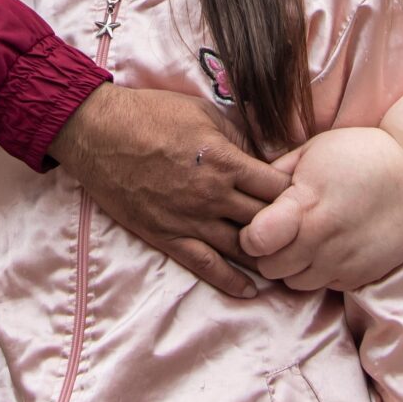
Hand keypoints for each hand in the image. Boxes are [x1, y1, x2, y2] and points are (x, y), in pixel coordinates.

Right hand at [49, 84, 289, 297]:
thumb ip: (237, 137)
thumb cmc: (151, 114)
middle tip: (300, 233)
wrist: (99, 132)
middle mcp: (213, 196)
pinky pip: (205, 265)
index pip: (279, 189)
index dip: (296, 194)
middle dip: (287, 227)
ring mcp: (190, 220)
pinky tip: (250, 289)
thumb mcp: (203, 113)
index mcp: (226, 162)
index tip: (303, 197)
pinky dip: (230, 280)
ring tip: (283, 263)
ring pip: (241, 249)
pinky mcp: (167, 235)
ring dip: (264, 256)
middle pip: (267, 222)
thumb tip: (263, 155)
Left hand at [238, 126, 402, 291]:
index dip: (250, 235)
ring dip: (294, 266)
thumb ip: (277, 175)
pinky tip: (331, 248)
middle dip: (268, 253)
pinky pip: (326, 286)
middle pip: (270, 268)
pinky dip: (321, 272)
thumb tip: (249, 190)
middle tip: (281, 233)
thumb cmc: (362, 155)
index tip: (258, 224)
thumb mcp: (313, 151)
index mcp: (306, 206)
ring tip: (306, 240)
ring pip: (295, 283)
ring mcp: (344, 262)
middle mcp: (322, 240)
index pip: (255, 241)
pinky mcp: (362, 275)